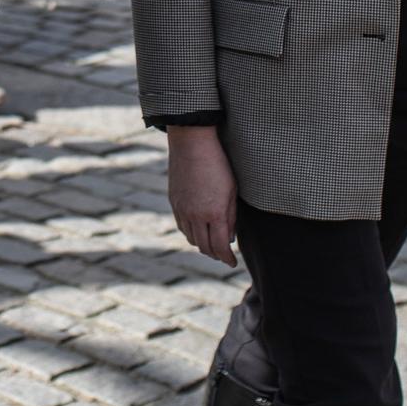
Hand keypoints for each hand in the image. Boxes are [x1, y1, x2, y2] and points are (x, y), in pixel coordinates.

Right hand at [168, 125, 237, 267]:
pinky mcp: (173, 202)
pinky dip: (191, 233)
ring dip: (202, 245)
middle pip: (205, 247)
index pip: (221, 247)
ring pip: (191, 238)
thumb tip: (229, 236)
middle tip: (223, 256)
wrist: (192, 143)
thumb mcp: (232, 191)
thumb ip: (231, 216)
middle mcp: (196, 215)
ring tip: (211, 244)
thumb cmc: (218, 164)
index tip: (233, 263)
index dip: (227, 258)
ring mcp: (182, 209)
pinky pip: (181, 226)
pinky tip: (197, 230)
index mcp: (215, 213)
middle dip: (215, 254)